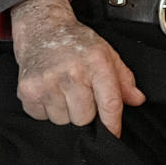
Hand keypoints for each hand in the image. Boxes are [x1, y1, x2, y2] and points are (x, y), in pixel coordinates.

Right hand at [11, 0, 144, 136]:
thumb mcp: (107, 54)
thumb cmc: (77, 43)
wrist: (42, 28)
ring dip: (65, 111)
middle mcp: (72, 71)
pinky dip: (47, 109)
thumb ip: (124, 79)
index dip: (113, 124)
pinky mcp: (28, 90)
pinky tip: (50, 90)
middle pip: (84, 118)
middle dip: (85, 111)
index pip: (110, 102)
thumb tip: (137, 100)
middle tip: (80, 92)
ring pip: (63, 120)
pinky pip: (42, 117)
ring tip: (63, 89)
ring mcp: (47, 81)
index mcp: (97, 61)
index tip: (114, 136)